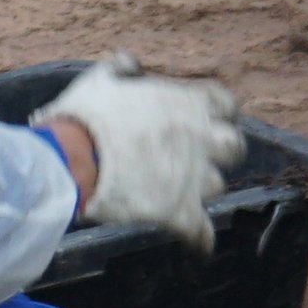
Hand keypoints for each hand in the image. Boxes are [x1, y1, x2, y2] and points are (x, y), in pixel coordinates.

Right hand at [41, 62, 242, 247]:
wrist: (73, 159)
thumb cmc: (86, 116)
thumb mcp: (100, 79)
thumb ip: (120, 68)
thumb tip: (129, 62)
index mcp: (186, 103)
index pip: (225, 103)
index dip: (220, 111)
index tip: (212, 116)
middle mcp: (200, 138)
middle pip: (234, 147)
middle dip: (221, 152)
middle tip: (200, 155)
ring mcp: (193, 177)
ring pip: (216, 186)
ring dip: (200, 188)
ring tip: (178, 190)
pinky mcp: (180, 211)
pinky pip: (202, 232)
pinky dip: (200, 239)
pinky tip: (198, 245)